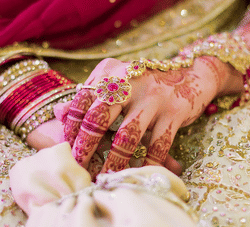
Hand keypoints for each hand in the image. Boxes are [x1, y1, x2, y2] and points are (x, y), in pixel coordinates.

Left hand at [55, 56, 223, 174]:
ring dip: (115, 161)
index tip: (67, 148)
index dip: (71, 127)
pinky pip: (158, 144)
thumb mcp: (117, 79)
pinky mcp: (175, 110)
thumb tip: (58, 113)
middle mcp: (130, 81)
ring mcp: (154, 96)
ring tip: (105, 177)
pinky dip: (148, 163)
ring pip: (128, 136)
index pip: (82, 101)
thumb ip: (89, 94)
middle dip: (86, 147)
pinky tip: (138, 174)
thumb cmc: (146, 82)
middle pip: (100, 118)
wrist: (192, 72)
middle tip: (79, 167)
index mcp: (111, 72)